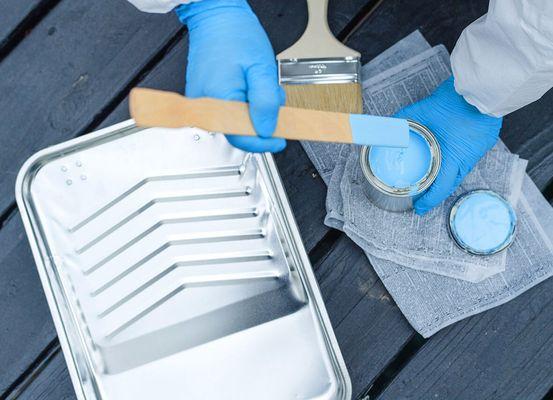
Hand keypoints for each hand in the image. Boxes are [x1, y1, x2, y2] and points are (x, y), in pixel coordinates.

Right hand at [176, 0, 285, 152]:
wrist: (216, 15)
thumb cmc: (235, 35)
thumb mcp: (261, 69)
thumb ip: (265, 102)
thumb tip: (266, 129)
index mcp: (218, 100)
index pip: (241, 137)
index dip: (263, 142)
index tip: (279, 139)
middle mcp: (206, 105)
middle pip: (237, 131)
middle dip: (261, 124)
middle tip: (277, 109)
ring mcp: (204, 101)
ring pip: (235, 121)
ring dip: (255, 112)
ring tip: (266, 91)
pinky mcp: (206, 96)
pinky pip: (229, 110)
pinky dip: (246, 105)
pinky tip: (254, 89)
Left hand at [394, 76, 502, 214]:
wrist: (483, 87)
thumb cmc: (455, 100)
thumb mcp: (422, 110)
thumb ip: (401, 120)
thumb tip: (384, 127)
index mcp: (453, 156)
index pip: (441, 188)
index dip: (428, 201)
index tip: (418, 208)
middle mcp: (466, 159)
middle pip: (450, 183)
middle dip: (435, 193)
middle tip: (421, 197)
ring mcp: (476, 152)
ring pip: (459, 172)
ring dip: (445, 178)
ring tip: (430, 181)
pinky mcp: (482, 143)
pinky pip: (466, 160)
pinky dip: (454, 164)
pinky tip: (446, 161)